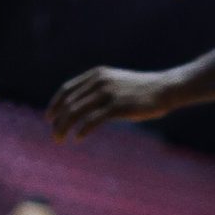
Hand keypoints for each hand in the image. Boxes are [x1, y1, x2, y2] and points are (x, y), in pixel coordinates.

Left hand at [48, 64, 174, 139]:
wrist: (165, 89)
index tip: (49, 118)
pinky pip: (92, 120)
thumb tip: (82, 106)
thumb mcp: (116, 83)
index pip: (67, 89)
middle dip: (58, 121)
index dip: (55, 104)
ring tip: (60, 139)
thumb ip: (99, 90)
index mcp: (97, 74)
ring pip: (76, 112)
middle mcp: (99, 81)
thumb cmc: (141, 90)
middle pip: (69, 103)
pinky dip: (82, 130)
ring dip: (64, 127)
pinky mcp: (117, 106)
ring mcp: (108, 93)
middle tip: (55, 136)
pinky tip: (78, 138)